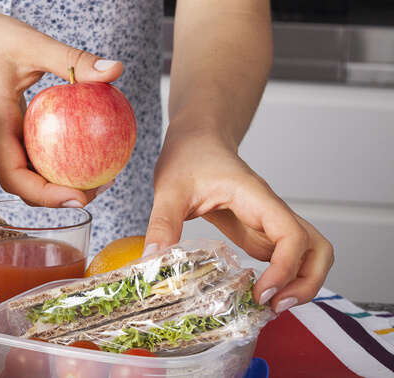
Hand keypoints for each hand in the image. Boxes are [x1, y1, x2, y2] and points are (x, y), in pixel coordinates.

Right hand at [0, 4, 121, 207]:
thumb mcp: (32, 43)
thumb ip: (73, 59)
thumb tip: (115, 71)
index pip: (16, 177)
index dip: (47, 196)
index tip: (79, 197)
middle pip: (26, 186)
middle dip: (63, 195)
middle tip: (103, 184)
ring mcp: (0, 142)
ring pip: (30, 176)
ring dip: (62, 182)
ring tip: (101, 174)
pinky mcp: (8, 137)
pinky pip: (33, 158)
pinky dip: (58, 161)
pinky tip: (88, 151)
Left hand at [143, 131, 333, 312]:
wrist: (197, 139)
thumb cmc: (189, 155)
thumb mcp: (169, 188)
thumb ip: (162, 222)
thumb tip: (152, 260)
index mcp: (256, 197)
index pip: (292, 235)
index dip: (286, 268)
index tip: (263, 292)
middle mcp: (270, 211)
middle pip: (318, 248)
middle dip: (307, 282)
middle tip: (276, 306)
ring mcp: (267, 223)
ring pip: (307, 255)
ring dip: (299, 283)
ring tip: (269, 306)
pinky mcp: (257, 231)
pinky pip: (281, 258)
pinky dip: (278, 279)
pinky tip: (254, 294)